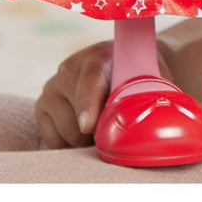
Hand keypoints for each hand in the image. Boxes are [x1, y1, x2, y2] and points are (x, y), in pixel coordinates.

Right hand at [34, 39, 172, 148]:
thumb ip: (151, 95)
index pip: (90, 82)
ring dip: (86, 140)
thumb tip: (160, 122)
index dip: (89, 105)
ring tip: (103, 124)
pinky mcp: (41, 106)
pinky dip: (70, 144)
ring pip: (66, 135)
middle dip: (99, 134)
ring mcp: (51, 88)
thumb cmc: (141, 73)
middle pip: (78, 121)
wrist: (123, 62)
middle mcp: (68, 69)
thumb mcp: (151, 77)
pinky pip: (53, 141)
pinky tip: (86, 129)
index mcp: (99, 57)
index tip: (88, 125)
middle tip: (117, 128)